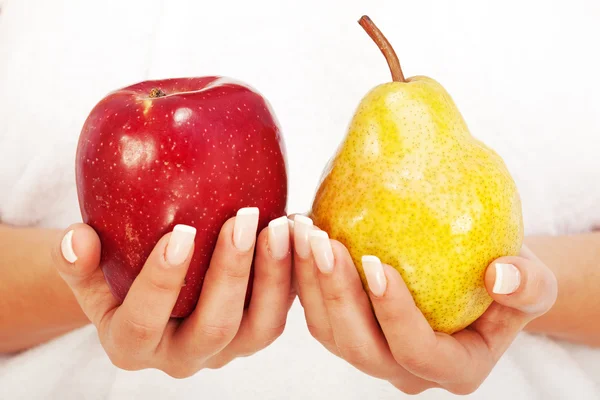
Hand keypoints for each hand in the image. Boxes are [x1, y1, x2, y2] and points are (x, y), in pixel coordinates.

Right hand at [54, 209, 292, 377]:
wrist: (156, 298)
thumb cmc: (119, 278)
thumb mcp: (90, 274)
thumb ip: (77, 260)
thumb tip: (75, 238)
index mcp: (132, 345)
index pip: (143, 323)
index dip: (161, 282)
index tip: (179, 233)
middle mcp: (182, 357)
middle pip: (214, 327)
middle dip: (231, 273)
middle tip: (242, 218)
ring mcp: (226, 349)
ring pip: (261, 326)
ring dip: (275, 275)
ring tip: (280, 224)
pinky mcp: (256, 333)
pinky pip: (284, 310)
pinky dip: (294, 274)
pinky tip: (297, 230)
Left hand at [292, 215, 556, 394]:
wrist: (477, 276)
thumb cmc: (506, 277)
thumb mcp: (535, 280)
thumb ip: (528, 284)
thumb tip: (501, 275)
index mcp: (454, 367)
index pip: (417, 352)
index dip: (394, 314)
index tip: (375, 263)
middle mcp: (405, 369)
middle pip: (360, 347)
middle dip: (336, 294)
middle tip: (322, 240)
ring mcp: (373, 352)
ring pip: (328, 331)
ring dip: (309, 280)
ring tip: (301, 229)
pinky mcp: (348, 328)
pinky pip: (316, 309)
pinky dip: (302, 274)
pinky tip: (297, 231)